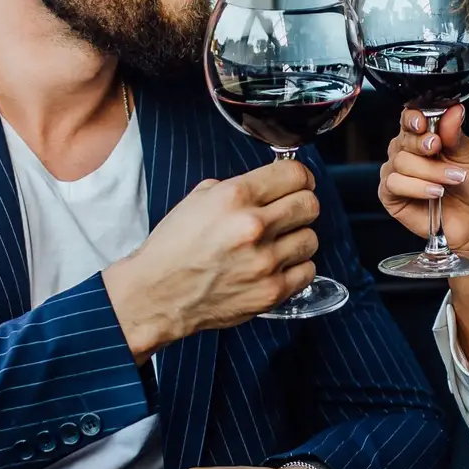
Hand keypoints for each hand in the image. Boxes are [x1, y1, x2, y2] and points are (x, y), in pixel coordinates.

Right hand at [104, 160, 318, 359]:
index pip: (295, 174)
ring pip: (311, 238)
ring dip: (297, 238)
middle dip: (301, 205)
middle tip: (290, 213)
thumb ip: (239, 187)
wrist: (157, 294)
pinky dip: (296, 267)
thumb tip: (272, 185)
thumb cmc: (174, 247)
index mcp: (235, 197)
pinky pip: (307, 270)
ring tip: (277, 244)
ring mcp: (265, 261)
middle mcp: (253, 226)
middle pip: (310, 204)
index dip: (300, 177)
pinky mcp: (271, 291)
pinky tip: (277, 266)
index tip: (299, 183)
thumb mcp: (199, 199)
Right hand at [377, 106, 468, 258]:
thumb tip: (453, 110)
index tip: (423, 123)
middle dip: (424, 145)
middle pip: (404, 139)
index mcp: (423, 136)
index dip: (413, 118)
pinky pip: (394, 183)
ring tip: (451, 181)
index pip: (410, 118)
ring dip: (429, 171)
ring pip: (400, 162)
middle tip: (439, 149)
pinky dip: (416, 187)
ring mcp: (396, 172)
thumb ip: (455, 135)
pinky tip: (434, 193)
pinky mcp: (390, 194)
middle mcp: (406, 152)